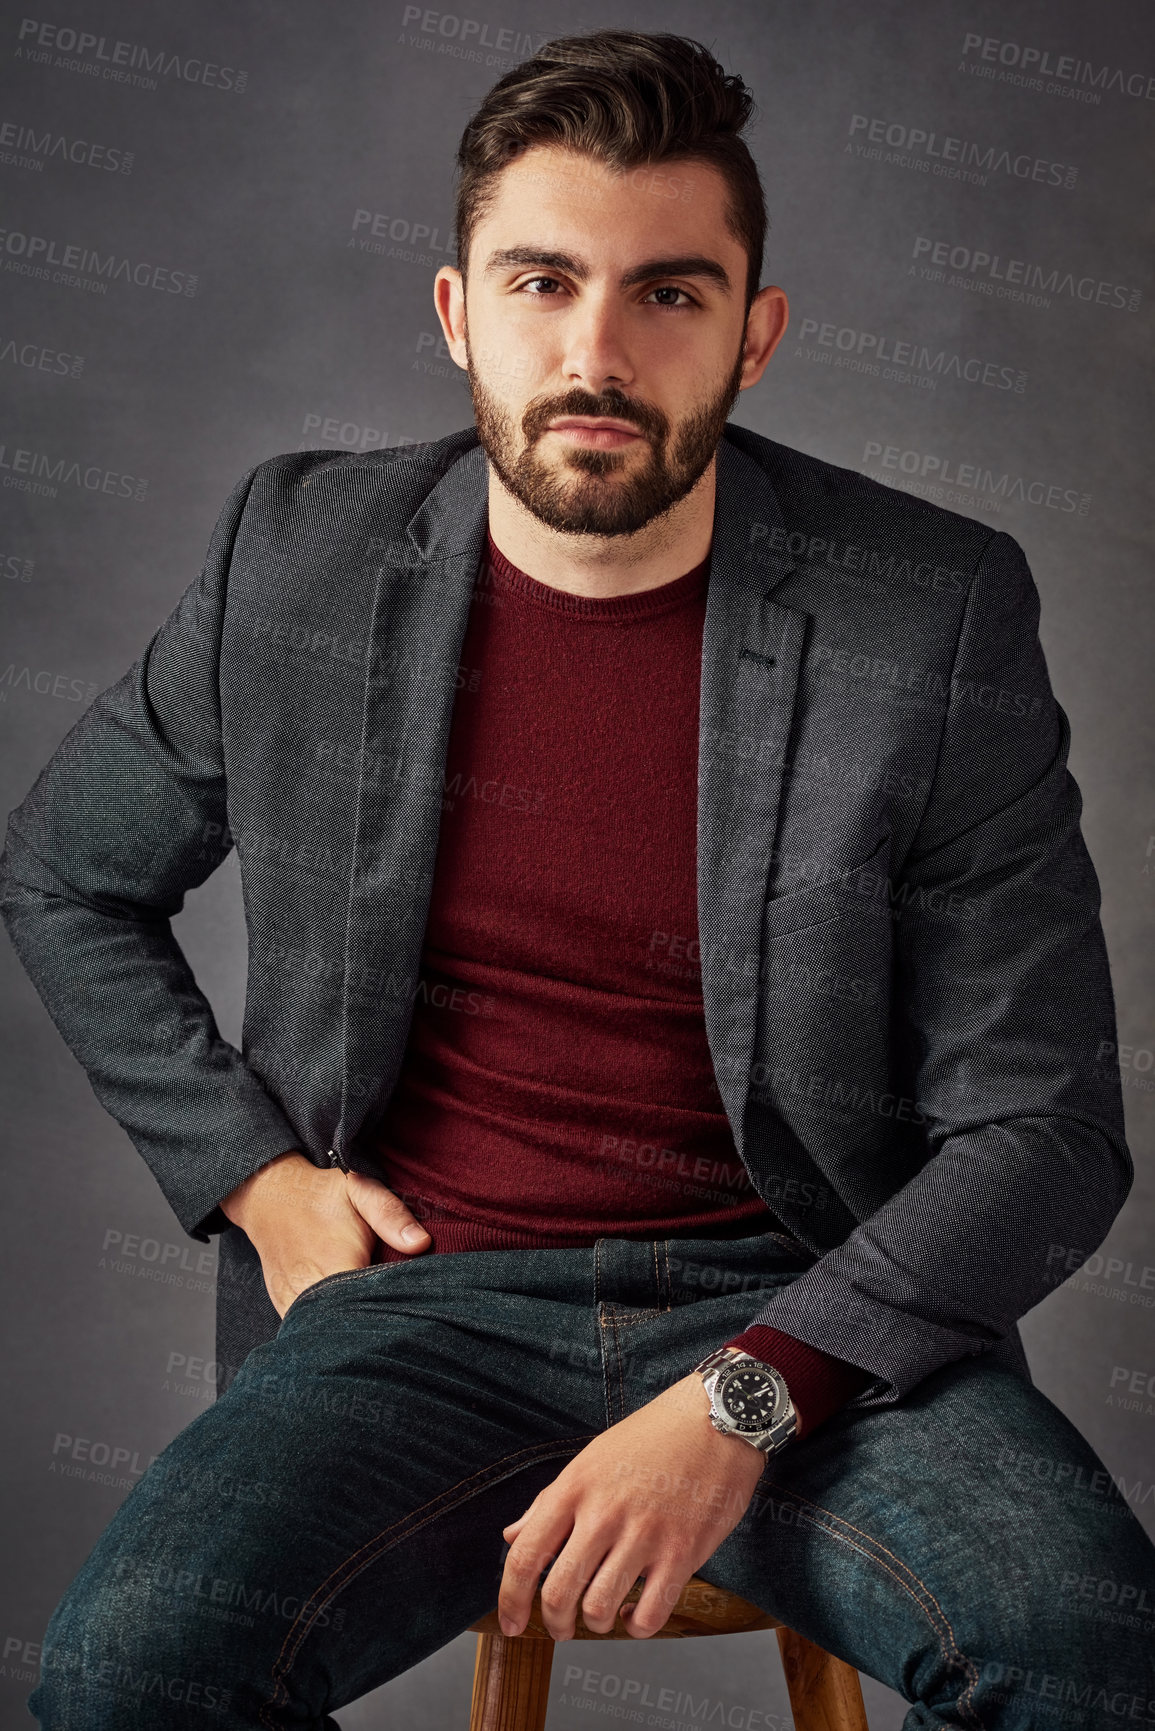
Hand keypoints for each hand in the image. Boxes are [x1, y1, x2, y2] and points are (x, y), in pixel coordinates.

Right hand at [220, 1150, 431, 1316]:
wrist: (271, 1196)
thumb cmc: (321, 1195)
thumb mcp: (361, 1190)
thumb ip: (390, 1214)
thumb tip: (420, 1243)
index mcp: (334, 1265)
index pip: (368, 1308)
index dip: (391, 1312)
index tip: (408, 1308)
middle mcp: (307, 1291)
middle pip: (348, 1328)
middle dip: (373, 1326)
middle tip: (396, 1318)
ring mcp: (290, 1302)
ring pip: (325, 1332)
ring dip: (349, 1328)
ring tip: (370, 1317)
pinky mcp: (282, 1306)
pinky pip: (306, 1328)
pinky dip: (327, 1326)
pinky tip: (345, 1317)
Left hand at [497, 1371, 766, 1640]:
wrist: (716, 1420)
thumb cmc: (653, 1436)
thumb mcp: (592, 1458)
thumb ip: (549, 1501)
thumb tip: (513, 1536)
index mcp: (575, 1487)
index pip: (525, 1556)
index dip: (509, 1600)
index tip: (510, 1622)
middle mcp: (604, 1513)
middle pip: (557, 1593)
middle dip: (553, 1622)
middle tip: (560, 1627)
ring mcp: (644, 1535)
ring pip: (598, 1609)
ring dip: (594, 1623)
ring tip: (600, 1615)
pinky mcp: (682, 1553)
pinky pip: (648, 1615)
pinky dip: (635, 1627)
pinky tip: (634, 1613)